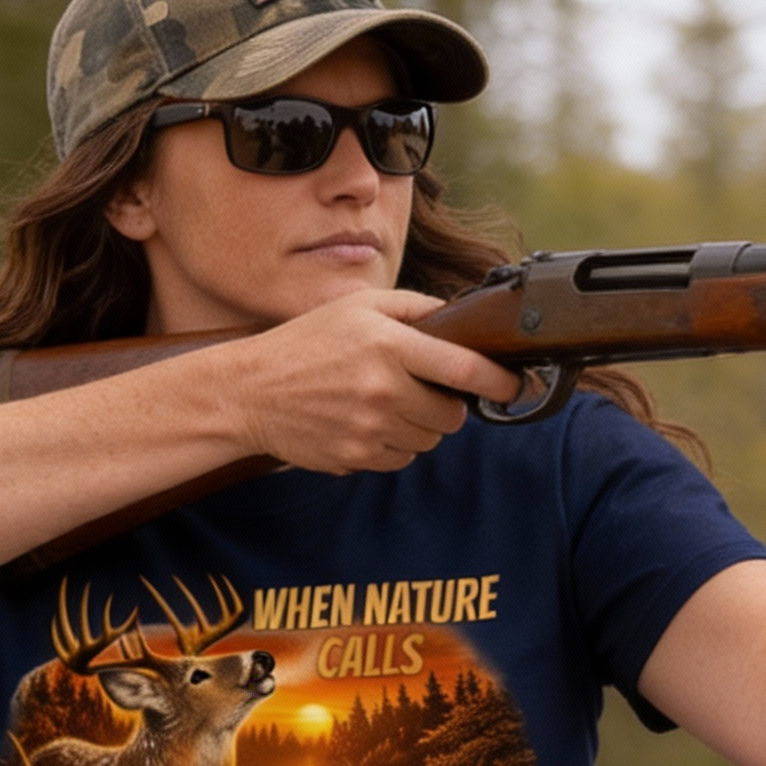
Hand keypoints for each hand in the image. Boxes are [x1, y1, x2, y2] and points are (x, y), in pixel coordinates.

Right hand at [214, 288, 525, 473]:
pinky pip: (402, 458)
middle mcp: (382, 389)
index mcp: (388, 345)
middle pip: (453, 415)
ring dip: (421, 425)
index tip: (517, 386)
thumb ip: (415, 309)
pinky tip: (368, 421)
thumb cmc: (306, 342)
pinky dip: (396, 444)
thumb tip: (466, 319)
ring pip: (430, 440)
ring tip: (387, 402)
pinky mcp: (356, 456)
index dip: (501, 382)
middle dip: (450, 405)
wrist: (249, 391)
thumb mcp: (359, 307)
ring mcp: (369, 428)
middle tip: (424, 389)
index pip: (464, 370)